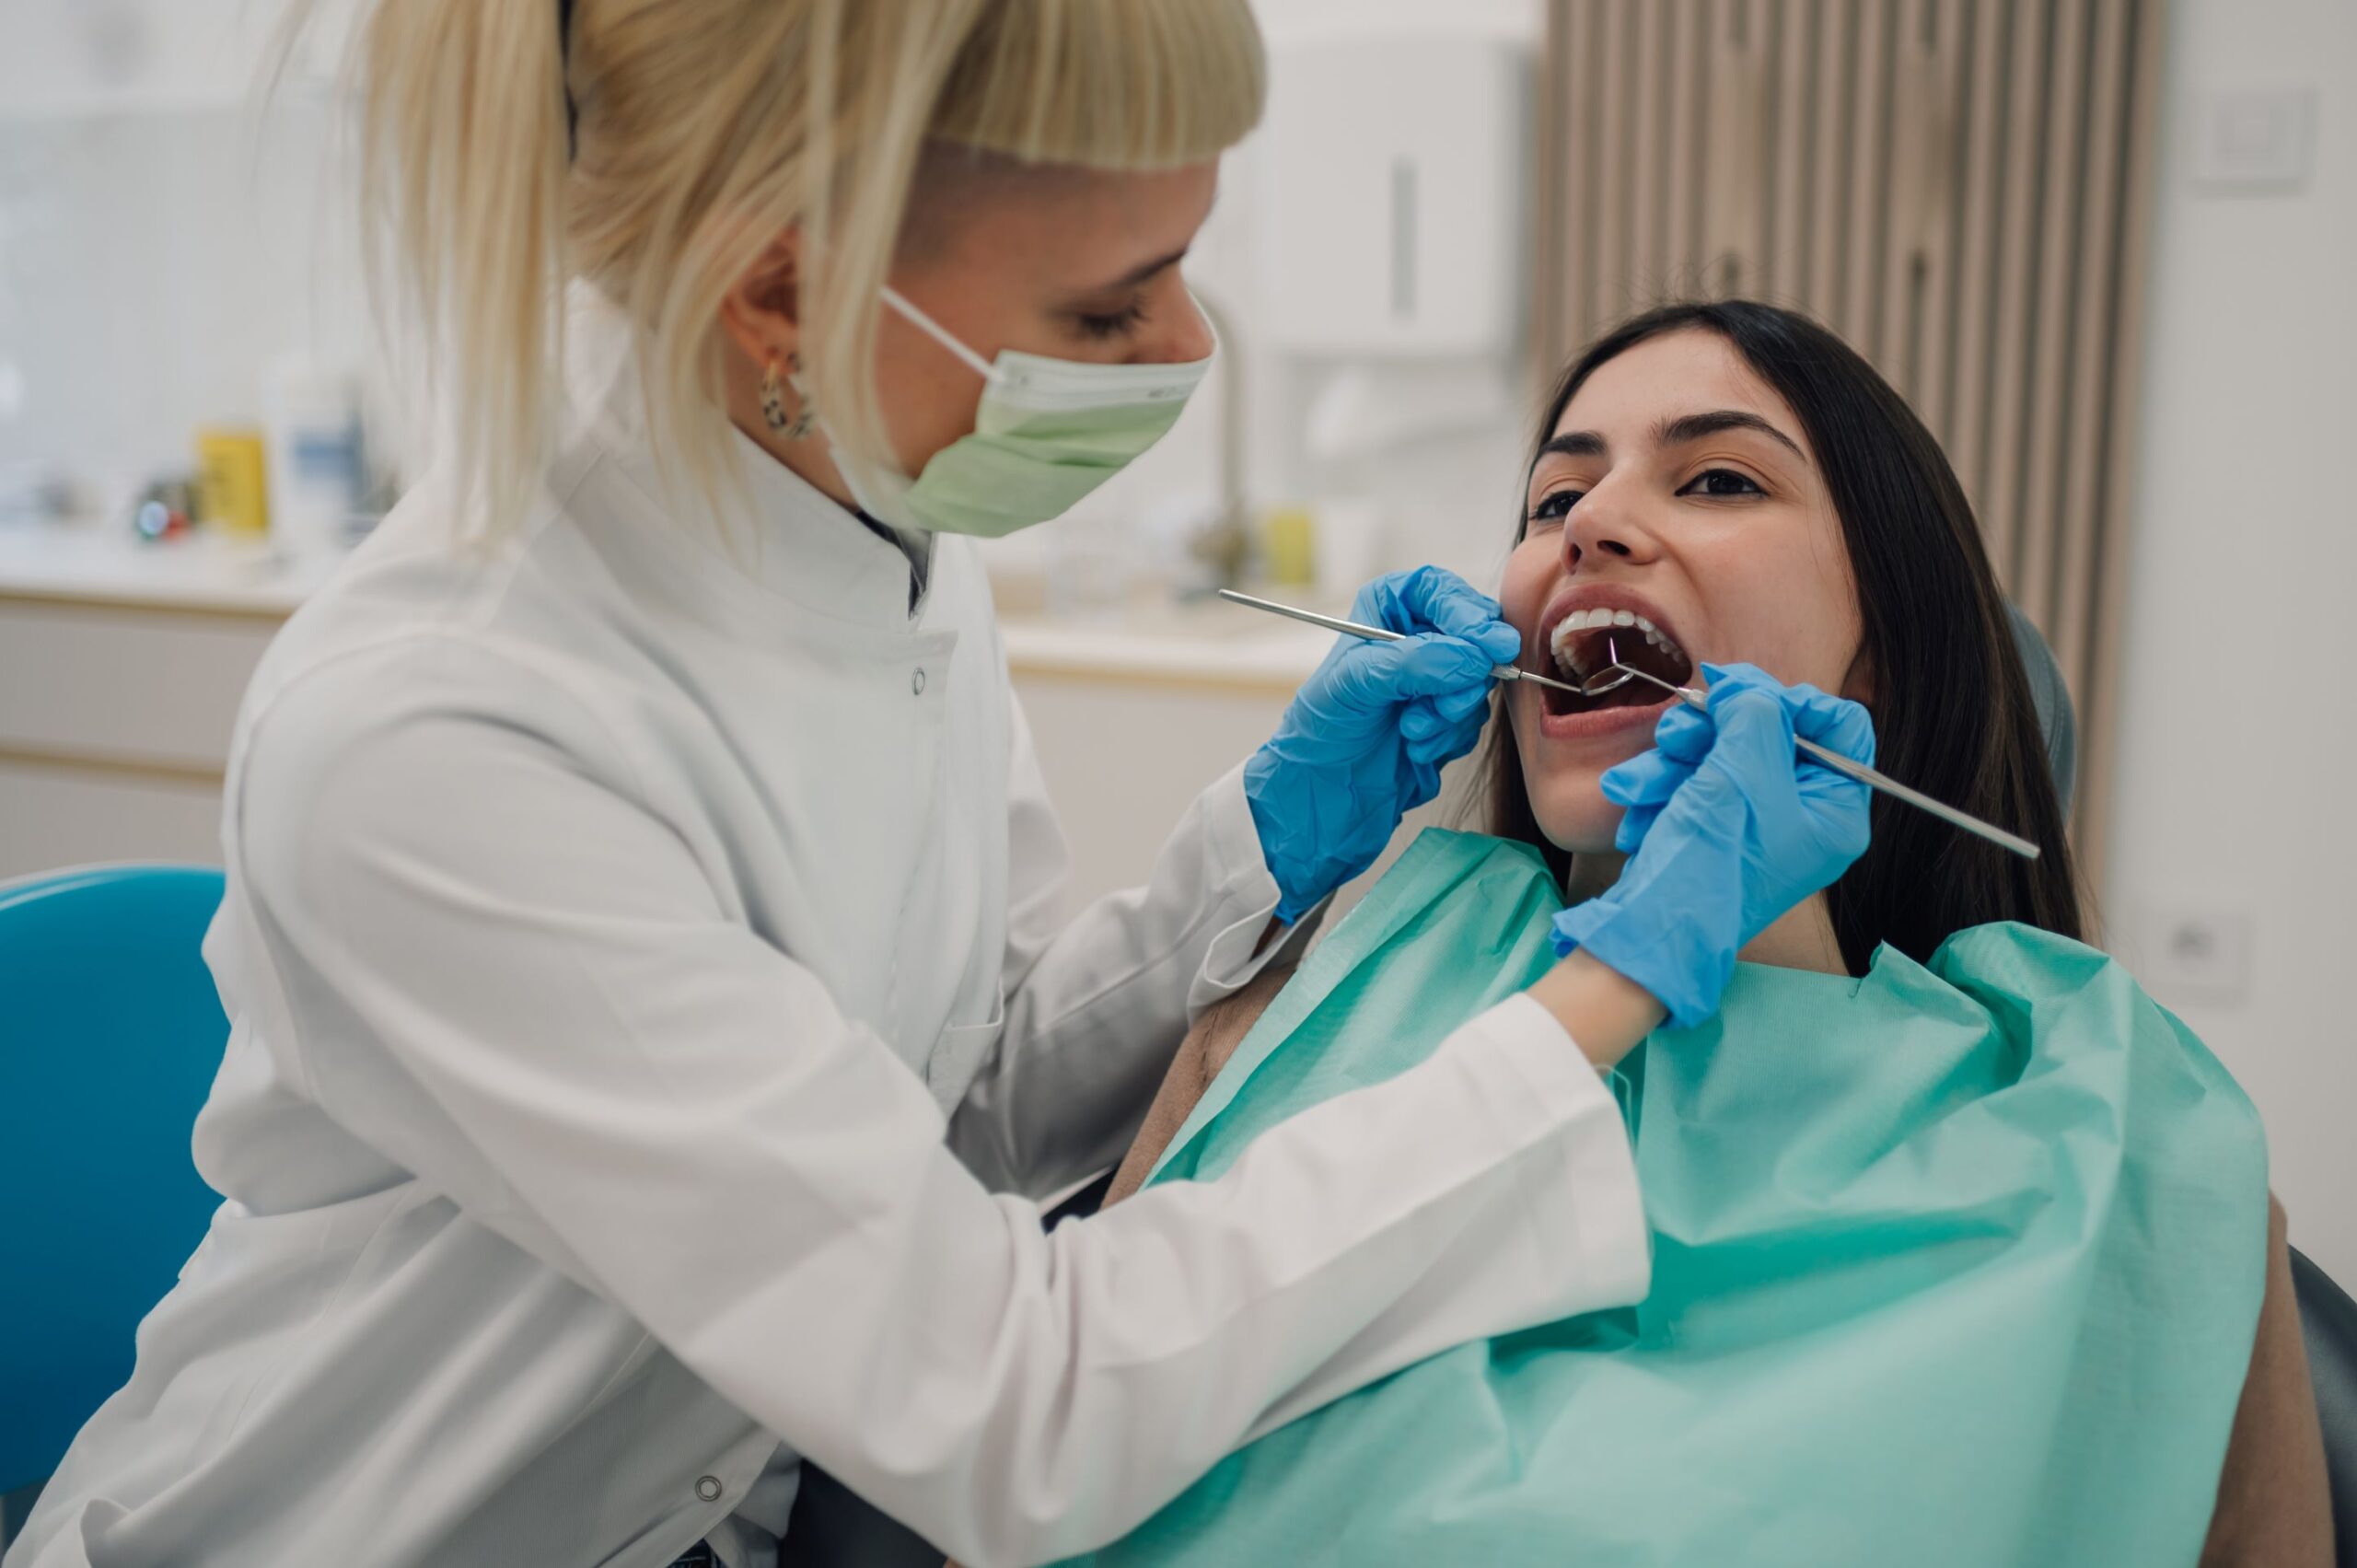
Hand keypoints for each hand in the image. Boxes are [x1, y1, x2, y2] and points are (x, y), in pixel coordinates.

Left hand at [1245, 567, 1519, 922]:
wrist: (1321, 795)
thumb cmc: (1322, 731)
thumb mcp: (1356, 685)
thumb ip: (1414, 662)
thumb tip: (1472, 655)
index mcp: (1388, 608)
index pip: (1441, 591)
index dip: (1469, 613)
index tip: (1489, 644)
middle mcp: (1416, 636)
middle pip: (1474, 635)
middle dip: (1461, 675)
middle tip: (1439, 704)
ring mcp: (1436, 677)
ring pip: (1479, 681)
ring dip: (1450, 712)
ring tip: (1410, 731)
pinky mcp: (1448, 716)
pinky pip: (1475, 717)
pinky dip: (1449, 736)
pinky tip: (1415, 747)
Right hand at [1548, 663, 1874, 1027]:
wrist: (1650, 931)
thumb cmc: (1711, 859)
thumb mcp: (1743, 771)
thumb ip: (1754, 712)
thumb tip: (1745, 686)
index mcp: (1835, 810)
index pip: (1842, 727)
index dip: (1795, 701)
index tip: (1745, 695)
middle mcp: (1802, 817)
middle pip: (1769, 735)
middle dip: (1712, 733)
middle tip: (1680, 733)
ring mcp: (1754, 825)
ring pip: (1719, 756)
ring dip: (1671, 763)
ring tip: (1640, 785)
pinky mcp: (1712, 832)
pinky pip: (1691, 786)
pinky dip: (1660, 792)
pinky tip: (1638, 812)